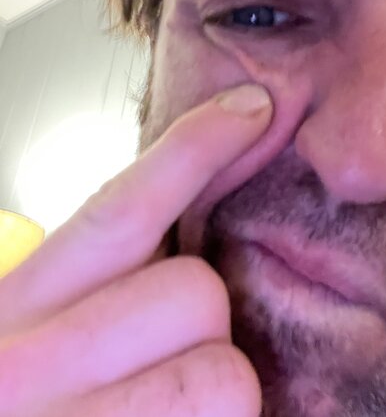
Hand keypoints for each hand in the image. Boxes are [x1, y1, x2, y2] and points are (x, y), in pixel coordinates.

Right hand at [0, 84, 271, 416]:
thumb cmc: (20, 400)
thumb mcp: (33, 330)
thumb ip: (95, 281)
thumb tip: (172, 235)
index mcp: (13, 309)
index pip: (122, 205)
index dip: (194, 147)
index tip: (252, 108)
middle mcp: (27, 369)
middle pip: (195, 292)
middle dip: (201, 321)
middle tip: (158, 358)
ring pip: (224, 374)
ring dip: (212, 390)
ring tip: (160, 410)